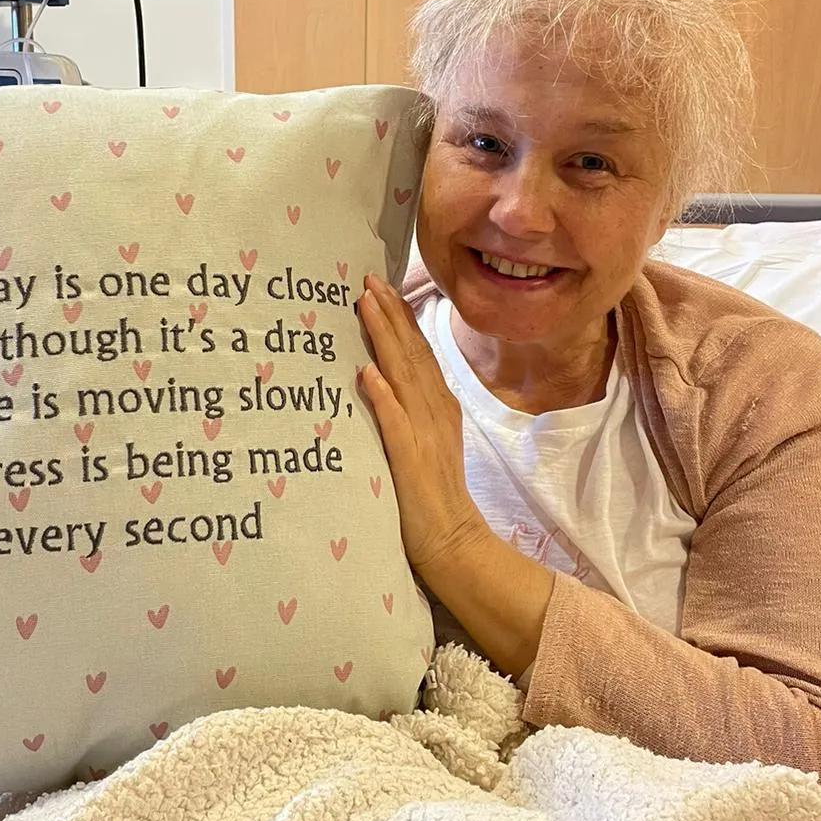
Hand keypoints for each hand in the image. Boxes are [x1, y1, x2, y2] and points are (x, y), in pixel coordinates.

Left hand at [358, 273, 488, 576]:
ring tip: (366, 305)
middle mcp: (434, 411)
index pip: (417, 352)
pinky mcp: (411, 460)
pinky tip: (368, 373)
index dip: (399, 318)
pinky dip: (383, 396)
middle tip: (367, 280)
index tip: (378, 286)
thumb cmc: (431, 493)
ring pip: (404, 376)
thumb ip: (407, 408)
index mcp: (437, 405)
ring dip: (385, 339)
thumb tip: (379, 373)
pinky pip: (395, 423)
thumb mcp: (423, 440)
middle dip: (389, 314)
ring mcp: (423, 434)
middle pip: (411, 353)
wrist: (454, 540)